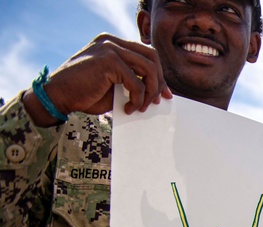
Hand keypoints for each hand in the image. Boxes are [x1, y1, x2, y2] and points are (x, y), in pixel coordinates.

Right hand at [24, 34, 171, 125]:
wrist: (57, 96)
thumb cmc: (84, 93)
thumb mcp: (114, 84)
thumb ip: (132, 80)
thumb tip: (158, 92)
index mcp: (112, 43)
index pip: (146, 53)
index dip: (159, 75)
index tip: (165, 94)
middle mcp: (111, 41)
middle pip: (152, 57)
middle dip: (159, 81)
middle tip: (157, 101)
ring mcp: (110, 48)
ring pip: (148, 69)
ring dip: (149, 92)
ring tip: (141, 107)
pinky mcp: (109, 61)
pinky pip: (137, 83)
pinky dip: (137, 99)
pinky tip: (128, 108)